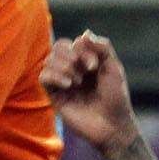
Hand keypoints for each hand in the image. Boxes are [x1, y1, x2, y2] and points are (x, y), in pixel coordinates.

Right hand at [42, 30, 136, 149]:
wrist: (112, 125)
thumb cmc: (115, 98)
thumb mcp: (113, 68)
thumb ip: (103, 47)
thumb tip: (84, 34)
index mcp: (85, 62)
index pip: (74, 43)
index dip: (82, 49)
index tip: (95, 66)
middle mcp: (72, 70)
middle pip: (58, 47)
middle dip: (71, 55)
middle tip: (87, 70)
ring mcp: (62, 83)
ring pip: (48, 60)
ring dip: (64, 66)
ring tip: (78, 81)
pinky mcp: (55, 96)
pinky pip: (43, 77)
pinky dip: (54, 76)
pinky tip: (68, 84)